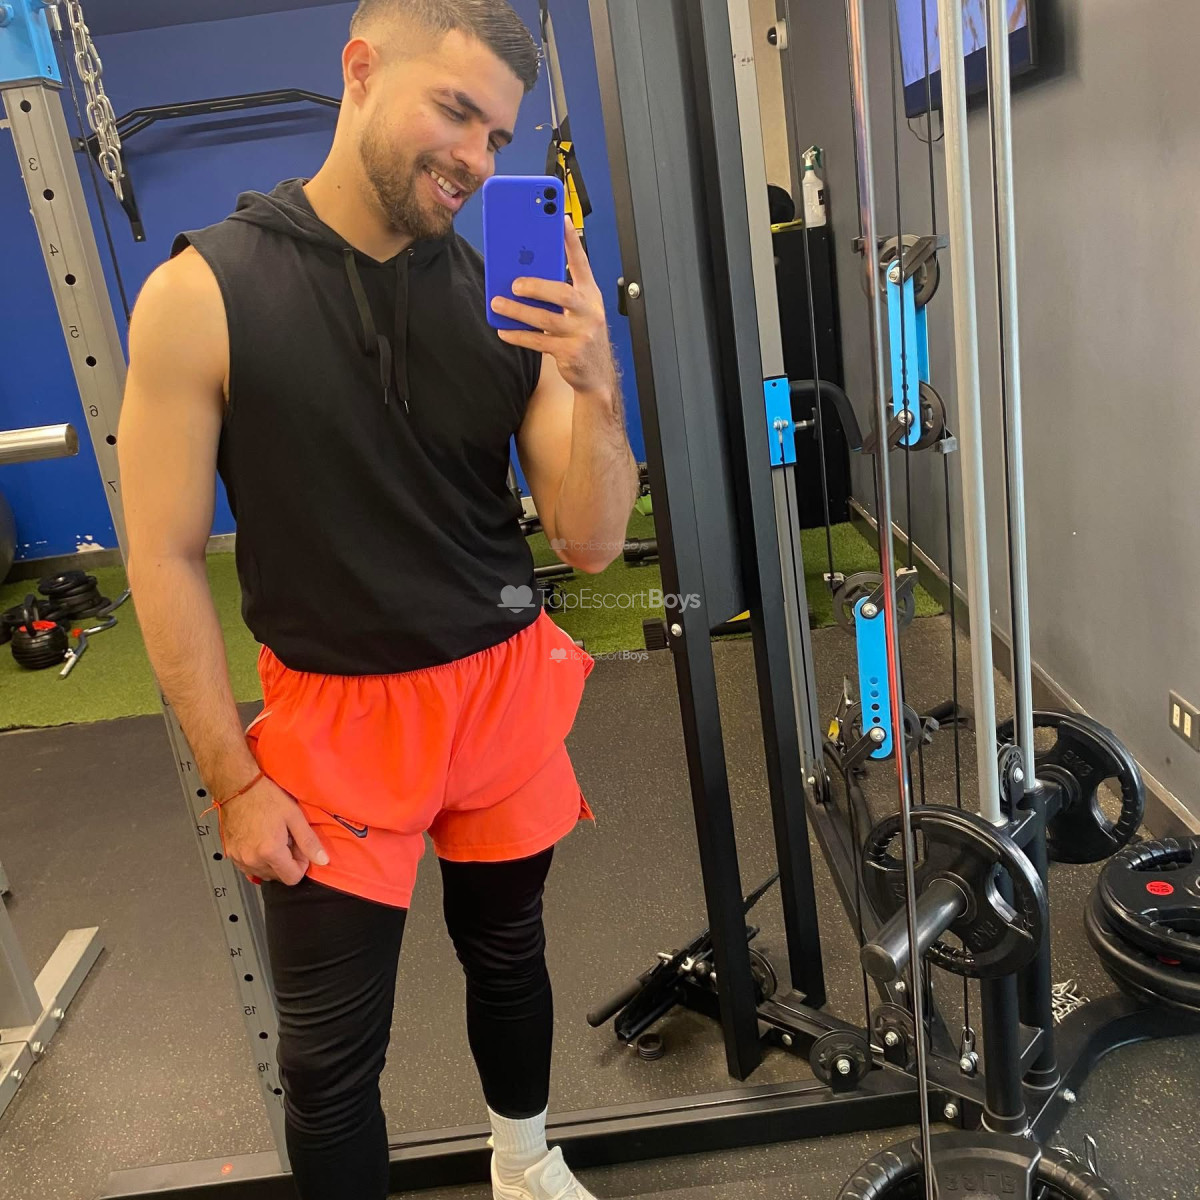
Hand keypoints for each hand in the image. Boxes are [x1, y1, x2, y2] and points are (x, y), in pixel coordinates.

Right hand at [220, 775, 328, 886]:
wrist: (238, 787)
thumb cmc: (266, 797)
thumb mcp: (294, 816)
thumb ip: (309, 841)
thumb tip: (323, 861)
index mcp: (270, 852)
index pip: (292, 878)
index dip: (301, 865)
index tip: (300, 848)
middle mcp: (252, 860)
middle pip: (278, 877)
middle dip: (287, 862)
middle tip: (287, 840)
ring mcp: (239, 858)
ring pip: (264, 873)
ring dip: (272, 862)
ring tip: (273, 838)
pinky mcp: (230, 854)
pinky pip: (249, 867)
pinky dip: (258, 859)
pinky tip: (261, 841)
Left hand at [491, 217, 615, 395]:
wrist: (597, 376)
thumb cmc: (583, 337)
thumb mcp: (579, 311)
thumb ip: (560, 294)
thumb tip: (525, 277)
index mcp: (590, 295)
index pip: (582, 263)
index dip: (572, 241)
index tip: (561, 220)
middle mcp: (588, 312)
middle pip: (561, 293)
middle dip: (536, 286)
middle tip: (514, 283)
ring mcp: (581, 333)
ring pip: (544, 318)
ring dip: (518, 311)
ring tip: (498, 303)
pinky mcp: (570, 353)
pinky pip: (538, 341)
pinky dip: (519, 335)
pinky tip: (504, 330)